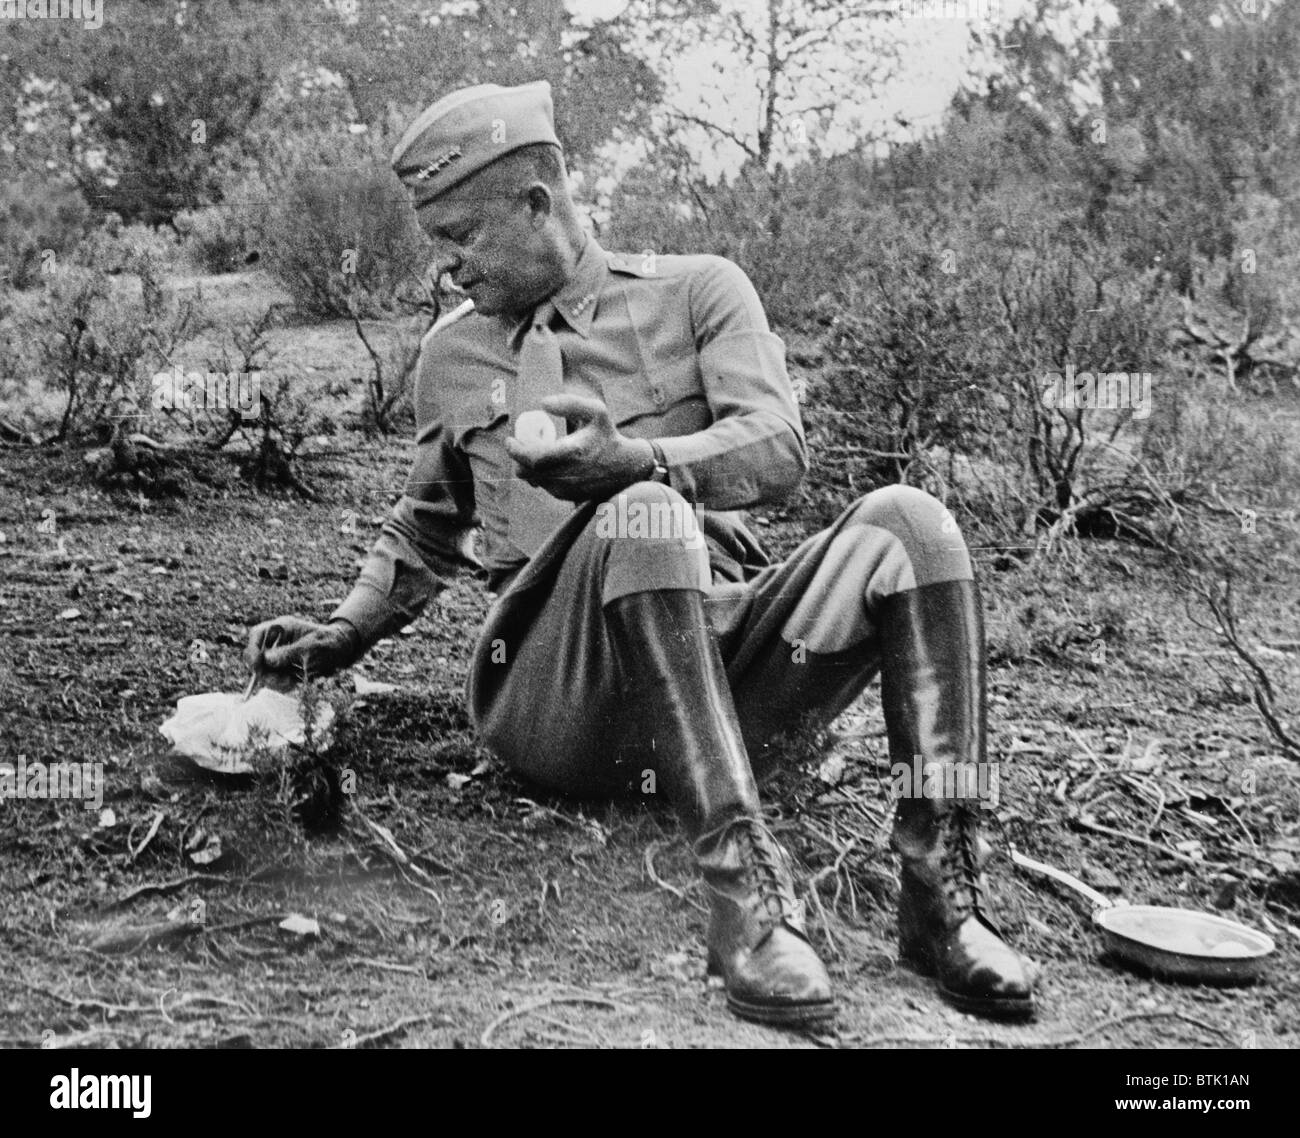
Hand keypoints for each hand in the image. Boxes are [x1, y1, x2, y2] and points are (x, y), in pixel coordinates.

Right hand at [243, 615, 362, 685]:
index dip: (252, 649)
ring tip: (292, 682)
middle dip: (265, 670)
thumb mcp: (311, 648)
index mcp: (282, 628)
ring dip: (275, 680)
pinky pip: (276, 679)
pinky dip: (283, 684)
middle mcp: (277, 641)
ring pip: (265, 671)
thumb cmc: (329, 643)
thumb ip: (288, 653)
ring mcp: (279, 655)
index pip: (257, 635)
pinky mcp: (284, 668)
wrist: (343, 651)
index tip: (257, 665)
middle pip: (257, 656)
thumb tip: (265, 659)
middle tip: (281, 679)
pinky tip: (296, 683)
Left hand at [504, 394, 653, 501]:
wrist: (626, 467)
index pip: (532, 458)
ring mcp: (566, 489)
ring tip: (540, 452)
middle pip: (526, 472)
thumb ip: (570, 403)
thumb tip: (543, 403)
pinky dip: (541, 475)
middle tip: (521, 445)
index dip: (515, 450)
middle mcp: (566, 475)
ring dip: (530, 467)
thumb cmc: (608, 436)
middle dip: (518, 458)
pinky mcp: (566, 496)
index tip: (510, 439)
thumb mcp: (596, 411)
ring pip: (533, 480)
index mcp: (571, 453)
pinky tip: (551, 464)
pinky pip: (543, 486)